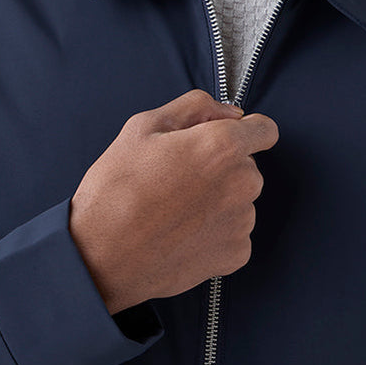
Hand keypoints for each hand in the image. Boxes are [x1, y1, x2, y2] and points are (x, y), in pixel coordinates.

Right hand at [69, 89, 278, 313]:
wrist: (101, 257)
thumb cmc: (116, 189)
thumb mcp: (144, 126)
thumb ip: (195, 107)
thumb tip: (229, 113)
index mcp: (223, 146)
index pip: (265, 129)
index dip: (244, 130)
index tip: (225, 139)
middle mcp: (242, 183)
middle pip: (247, 165)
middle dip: (221, 166)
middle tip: (178, 177)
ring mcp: (242, 222)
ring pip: (240, 199)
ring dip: (218, 200)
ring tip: (175, 208)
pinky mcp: (236, 255)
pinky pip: (235, 232)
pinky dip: (215, 231)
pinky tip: (182, 232)